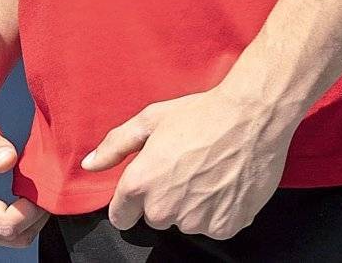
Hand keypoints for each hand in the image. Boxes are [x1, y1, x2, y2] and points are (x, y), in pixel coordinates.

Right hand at [0, 95, 49, 247]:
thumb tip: (8, 160)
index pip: (6, 224)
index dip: (32, 209)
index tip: (43, 186)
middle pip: (12, 237)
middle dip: (35, 215)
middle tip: (43, 185)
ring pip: (10, 240)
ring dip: (27, 219)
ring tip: (29, 188)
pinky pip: (0, 235)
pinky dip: (16, 219)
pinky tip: (18, 196)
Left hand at [79, 85, 293, 239]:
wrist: (252, 117)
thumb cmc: (200, 113)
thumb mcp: (151, 118)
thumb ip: (115, 145)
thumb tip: (89, 165)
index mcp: (141, 183)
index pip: (121, 215)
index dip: (131, 198)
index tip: (148, 182)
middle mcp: (164, 209)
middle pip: (155, 217)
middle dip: (164, 197)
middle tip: (184, 166)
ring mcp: (195, 221)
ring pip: (185, 222)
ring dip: (191, 204)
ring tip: (207, 170)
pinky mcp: (224, 227)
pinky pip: (212, 226)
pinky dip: (218, 210)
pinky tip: (224, 182)